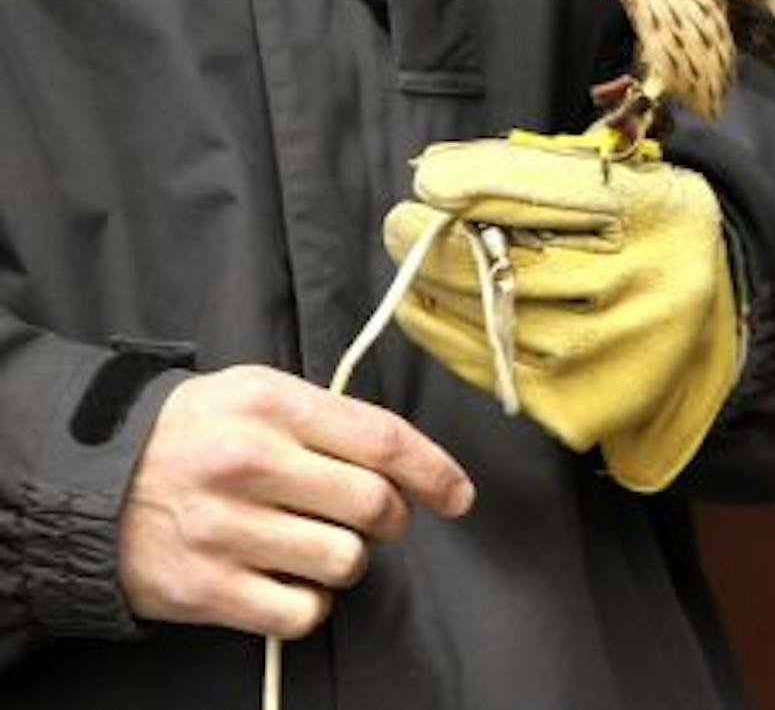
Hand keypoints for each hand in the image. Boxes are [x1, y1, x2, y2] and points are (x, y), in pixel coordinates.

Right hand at [116, 365, 474, 638]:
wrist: (86, 482)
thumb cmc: (191, 434)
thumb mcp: (255, 393)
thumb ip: (329, 416)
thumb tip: (407, 458)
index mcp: (271, 406)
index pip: (383, 440)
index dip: (435, 472)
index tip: (458, 495)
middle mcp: (248, 464)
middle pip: (375, 506)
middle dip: (391, 518)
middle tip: (374, 518)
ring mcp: (224, 529)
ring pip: (345, 561)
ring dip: (348, 560)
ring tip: (316, 544)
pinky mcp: (204, 588)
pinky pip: (302, 611)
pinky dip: (311, 603)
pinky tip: (289, 579)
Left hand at [383, 135, 743, 492]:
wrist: (700, 327)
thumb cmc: (644, 238)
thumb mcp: (623, 183)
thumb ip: (543, 171)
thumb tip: (442, 176)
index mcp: (663, 215)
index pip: (558, 194)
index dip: (481, 185)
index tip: (431, 178)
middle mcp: (648, 287)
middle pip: (518, 263)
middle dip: (442, 242)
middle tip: (402, 222)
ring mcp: (614, 353)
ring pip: (495, 316)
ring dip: (435, 285)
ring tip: (413, 257)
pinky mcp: (580, 403)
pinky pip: (487, 363)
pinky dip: (441, 331)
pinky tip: (420, 304)